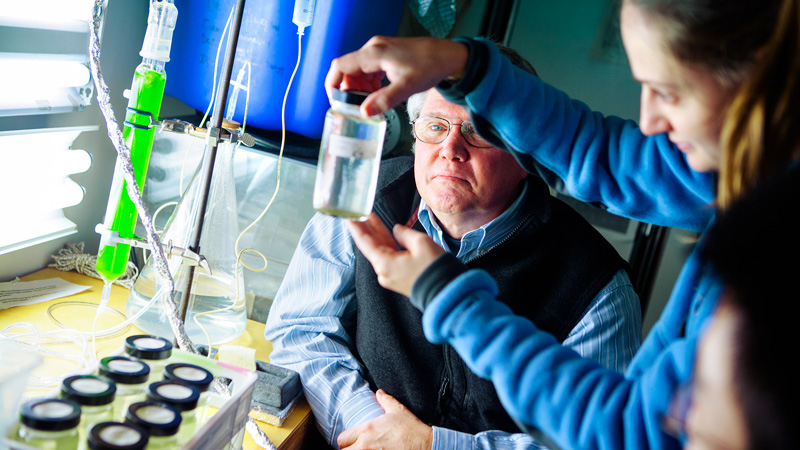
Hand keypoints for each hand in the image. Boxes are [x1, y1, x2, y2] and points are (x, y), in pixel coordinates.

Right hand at [325, 36, 468, 115]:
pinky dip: (368, 82)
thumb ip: (384, 100)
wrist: (448, 55)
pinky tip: (377, 92)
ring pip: (357, 69)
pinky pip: (368, 68)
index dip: (332, 84)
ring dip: (358, 87)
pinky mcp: (386, 53)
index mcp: (374, 53)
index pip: (340, 66)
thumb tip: (364, 112)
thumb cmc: (430, 67)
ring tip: (368, 102)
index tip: (334, 101)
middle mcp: (373, 48)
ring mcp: (379, 49)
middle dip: (346, 89)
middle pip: (347, 68)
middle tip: (354, 107)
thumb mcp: (407, 87)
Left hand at [337, 389, 432, 449]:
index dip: (346, 441)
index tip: (352, 443)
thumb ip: (385, 400)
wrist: (425, 445)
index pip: (342, 439)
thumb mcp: (398, 410)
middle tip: (358, 449)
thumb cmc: (412, 430)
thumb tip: (379, 393)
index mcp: (367, 430)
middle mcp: (365, 446)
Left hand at [346, 213, 444, 296]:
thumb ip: (404, 233)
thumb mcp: (421, 242)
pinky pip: (390, 257)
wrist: (447, 291)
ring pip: (380, 250)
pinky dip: (387, 243)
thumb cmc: (434, 268)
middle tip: (359, 212)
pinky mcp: (399, 277)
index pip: (364, 241)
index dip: (355, 227)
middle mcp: (383, 271)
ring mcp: (391, 275)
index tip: (347, 216)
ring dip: (377, 234)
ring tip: (371, 217)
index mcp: (384, 263)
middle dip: (365, 228)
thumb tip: (397, 230)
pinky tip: (386, 232)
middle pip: (371, 245)